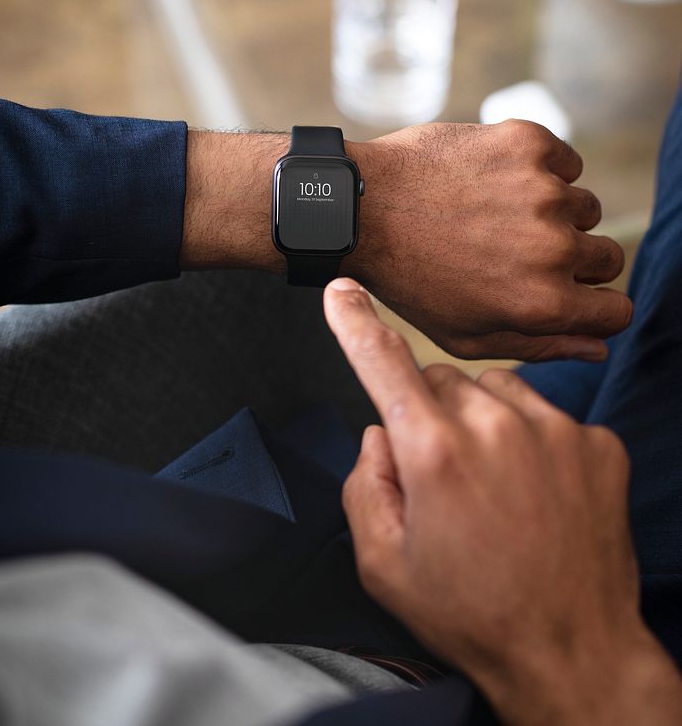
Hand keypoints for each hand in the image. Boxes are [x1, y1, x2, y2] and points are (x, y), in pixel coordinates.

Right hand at [324, 279, 681, 725]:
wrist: (572, 653)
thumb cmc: (472, 614)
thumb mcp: (382, 562)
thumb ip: (364, 483)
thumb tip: (381, 433)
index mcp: (434, 451)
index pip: (383, 363)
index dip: (355, 322)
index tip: (343, 288)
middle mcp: (495, 425)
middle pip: (443, 380)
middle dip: (431, 413)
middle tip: (443, 477)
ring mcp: (555, 430)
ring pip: (496, 390)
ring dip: (484, 420)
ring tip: (494, 485)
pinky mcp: (598, 443)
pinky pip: (548, 416)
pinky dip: (534, 441)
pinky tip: (538, 493)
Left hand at [347, 120, 631, 360]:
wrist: (361, 209)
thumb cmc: (408, 279)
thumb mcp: (465, 336)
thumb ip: (539, 346)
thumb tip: (598, 348)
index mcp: (543, 303)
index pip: (619, 310)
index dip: (593, 305)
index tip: (569, 294)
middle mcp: (553, 248)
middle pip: (608, 258)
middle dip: (573, 260)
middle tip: (520, 252)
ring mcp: (544, 190)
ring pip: (585, 207)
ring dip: (554, 214)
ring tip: (497, 216)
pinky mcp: (529, 143)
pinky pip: (566, 160)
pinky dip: (541, 169)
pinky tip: (495, 181)